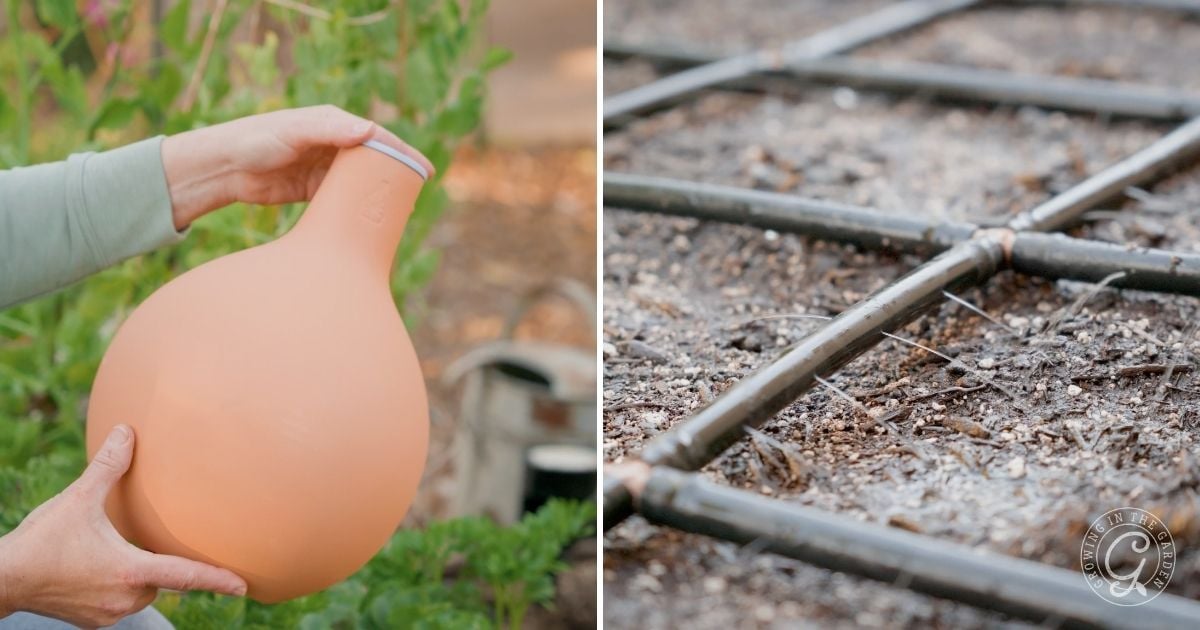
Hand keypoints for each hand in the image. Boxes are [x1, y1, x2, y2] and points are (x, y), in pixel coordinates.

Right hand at [0, 426, 246, 628]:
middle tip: (136, 543)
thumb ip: (108, 467)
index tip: (245, 587)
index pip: (187, 577)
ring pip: (140, 591)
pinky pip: (117, 601)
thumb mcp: (78, 500)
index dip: (218, 581)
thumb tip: (127, 431)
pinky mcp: (91, 621)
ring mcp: (107, 614)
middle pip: (162, 581)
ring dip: (135, 574)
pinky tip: (94, 568)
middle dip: (158, 562)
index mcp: (130, 571)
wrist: (1, 580)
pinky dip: (115, 585)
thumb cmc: (40, 542)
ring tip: (108, 554)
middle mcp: (125, 598)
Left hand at [160, 105, 434, 229]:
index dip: (403, 151)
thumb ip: (330, 129)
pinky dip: (357, 208)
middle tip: (420, 191)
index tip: (423, 169)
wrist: (225, 167)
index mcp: (334, 123)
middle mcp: (333, 144)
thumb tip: (369, 131)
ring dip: (379, 193)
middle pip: (374, 160)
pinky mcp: (314, 190)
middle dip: (397, 173)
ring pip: (361, 182)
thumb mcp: (294, 131)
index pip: (378, 136)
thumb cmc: (257, 139)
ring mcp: (324, 168)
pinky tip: (370, 220)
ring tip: (402, 209)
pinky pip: (343, 199)